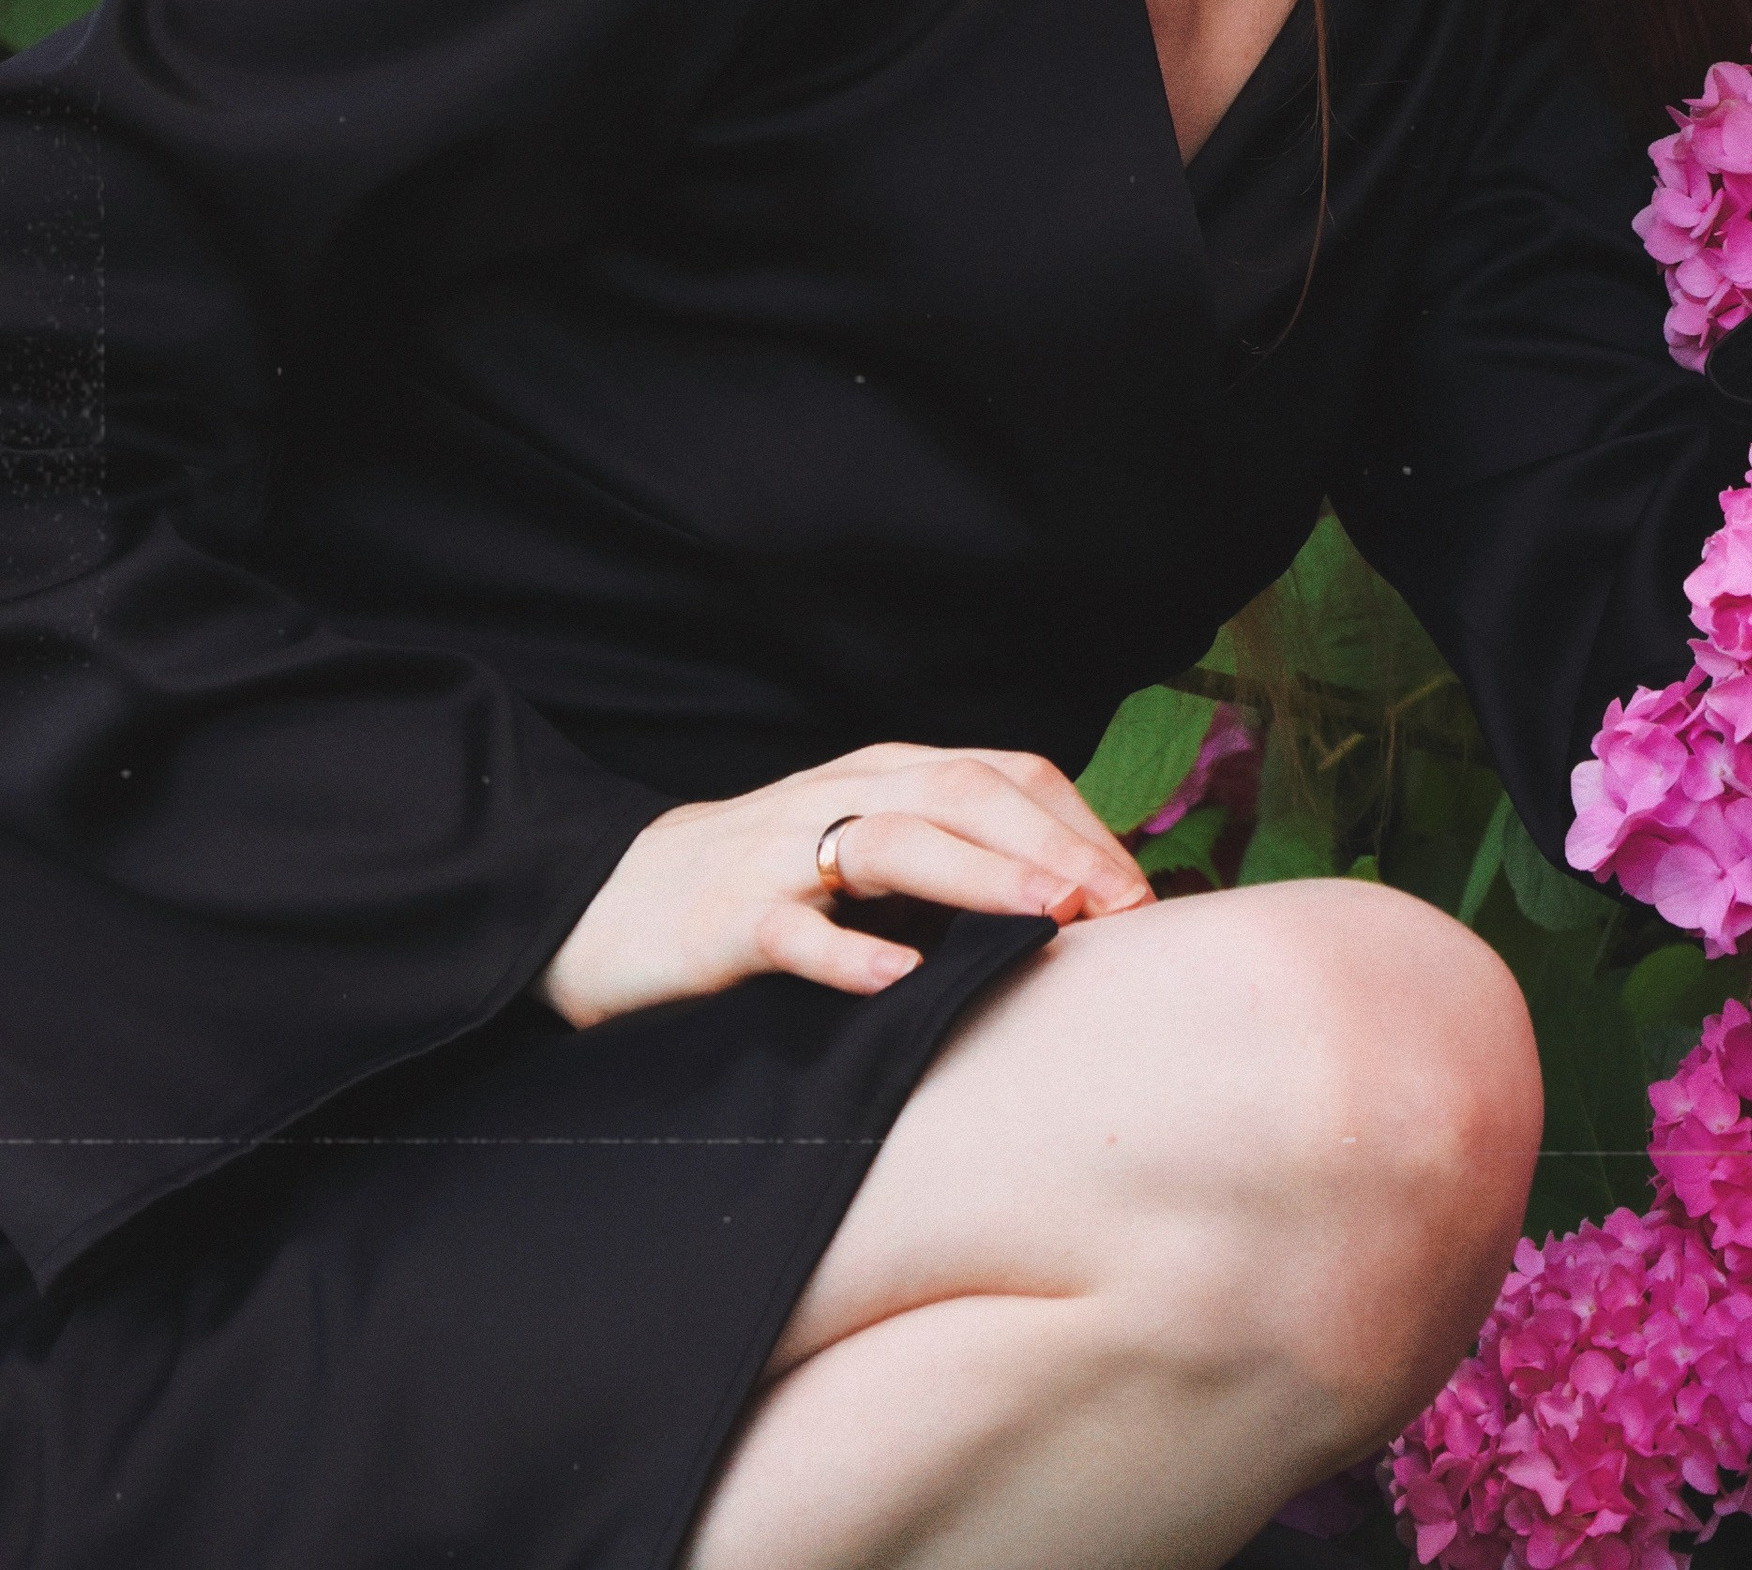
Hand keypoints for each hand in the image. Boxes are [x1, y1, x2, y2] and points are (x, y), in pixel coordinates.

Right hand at [539, 740, 1154, 1030]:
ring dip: (978, 876)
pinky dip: (844, 949)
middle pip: (966, 794)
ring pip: (893, 840)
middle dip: (1052, 845)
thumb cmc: (767, 889)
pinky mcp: (725, 918)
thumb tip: (1079, 910)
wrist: (610, 908)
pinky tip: (893, 977)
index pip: (1006, 775)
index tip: (1140, 893)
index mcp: (888, 776)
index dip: (1079, 825)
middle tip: (1119, 907)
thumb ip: (954, 866)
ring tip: (1045, 916)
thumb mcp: (868, 860)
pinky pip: (790, 929)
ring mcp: (782, 853)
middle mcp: (843, 795)